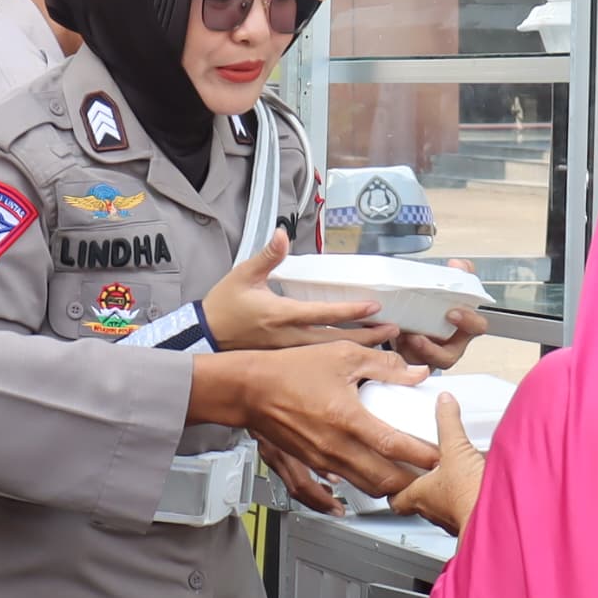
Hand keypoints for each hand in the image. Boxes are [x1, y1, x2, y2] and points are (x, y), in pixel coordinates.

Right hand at [203, 232, 387, 352]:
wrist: (204, 338)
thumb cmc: (223, 306)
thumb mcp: (242, 276)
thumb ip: (266, 256)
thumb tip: (281, 233)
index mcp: (280, 314)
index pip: (322, 313)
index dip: (349, 310)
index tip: (375, 307)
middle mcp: (288, 338)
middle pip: (335, 341)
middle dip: (366, 337)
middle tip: (393, 331)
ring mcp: (288, 353)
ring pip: (329, 356)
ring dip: (357, 351)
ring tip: (383, 344)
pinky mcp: (286, 361)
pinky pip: (318, 365)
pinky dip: (340, 363)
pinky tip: (358, 361)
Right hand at [210, 341, 433, 501]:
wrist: (248, 389)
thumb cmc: (289, 369)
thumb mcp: (341, 355)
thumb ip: (383, 365)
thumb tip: (415, 372)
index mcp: (347, 418)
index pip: (394, 446)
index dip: (421, 455)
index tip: (440, 456)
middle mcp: (335, 446)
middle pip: (383, 479)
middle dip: (411, 482)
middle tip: (430, 475)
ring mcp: (322, 459)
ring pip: (365, 486)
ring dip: (389, 487)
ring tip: (409, 478)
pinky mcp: (311, 463)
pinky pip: (344, 482)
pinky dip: (363, 484)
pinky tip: (373, 477)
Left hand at [388, 393, 487, 534]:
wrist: (496, 516)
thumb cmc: (467, 494)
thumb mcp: (455, 448)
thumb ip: (448, 423)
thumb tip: (443, 403)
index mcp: (420, 495)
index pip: (396, 499)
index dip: (393, 488)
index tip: (395, 478)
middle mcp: (434, 513)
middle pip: (419, 505)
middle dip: (421, 490)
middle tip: (424, 475)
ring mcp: (453, 521)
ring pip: (442, 510)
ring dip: (446, 496)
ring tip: (454, 478)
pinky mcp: (473, 521)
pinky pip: (466, 511)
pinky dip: (468, 499)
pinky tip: (477, 487)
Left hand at [393, 262, 488, 369]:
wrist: (415, 320)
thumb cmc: (436, 309)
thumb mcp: (448, 290)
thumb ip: (458, 276)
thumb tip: (459, 265)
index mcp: (464, 327)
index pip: (477, 327)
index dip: (468, 321)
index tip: (453, 312)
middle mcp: (450, 346)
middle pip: (449, 356)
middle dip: (432, 349)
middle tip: (417, 336)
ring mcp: (431, 358)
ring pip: (425, 364)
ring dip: (411, 352)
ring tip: (401, 337)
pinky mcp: (413, 362)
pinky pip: (407, 365)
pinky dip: (398, 351)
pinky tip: (391, 337)